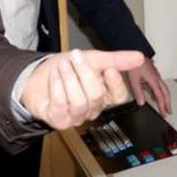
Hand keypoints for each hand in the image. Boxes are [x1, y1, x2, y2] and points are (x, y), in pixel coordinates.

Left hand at [20, 48, 144, 129]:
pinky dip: (57, 86)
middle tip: (74, 57)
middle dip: (84, 72)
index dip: (115, 83)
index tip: (108, 68)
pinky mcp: (58, 120)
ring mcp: (75, 117)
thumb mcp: (92, 59)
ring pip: (80, 101)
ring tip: (62, 65)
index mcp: (104, 96)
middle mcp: (91, 109)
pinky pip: (61, 104)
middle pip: (97, 96)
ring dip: (69, 78)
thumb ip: (116, 60)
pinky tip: (54, 75)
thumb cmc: (66, 70)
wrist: (37, 75)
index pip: (119, 97)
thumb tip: (140, 57)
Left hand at [127, 57, 171, 115]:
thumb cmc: (134, 62)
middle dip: (168, 103)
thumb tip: (141, 103)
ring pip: (164, 88)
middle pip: (166, 92)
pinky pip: (159, 84)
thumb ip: (138, 91)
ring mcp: (156, 75)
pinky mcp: (153, 73)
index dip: (163, 106)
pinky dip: (161, 92)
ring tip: (165, 105)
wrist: (134, 50)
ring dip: (165, 98)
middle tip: (169, 112)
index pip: (160, 96)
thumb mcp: (134, 79)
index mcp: (154, 80)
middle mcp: (157, 78)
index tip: (164, 113)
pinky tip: (156, 94)